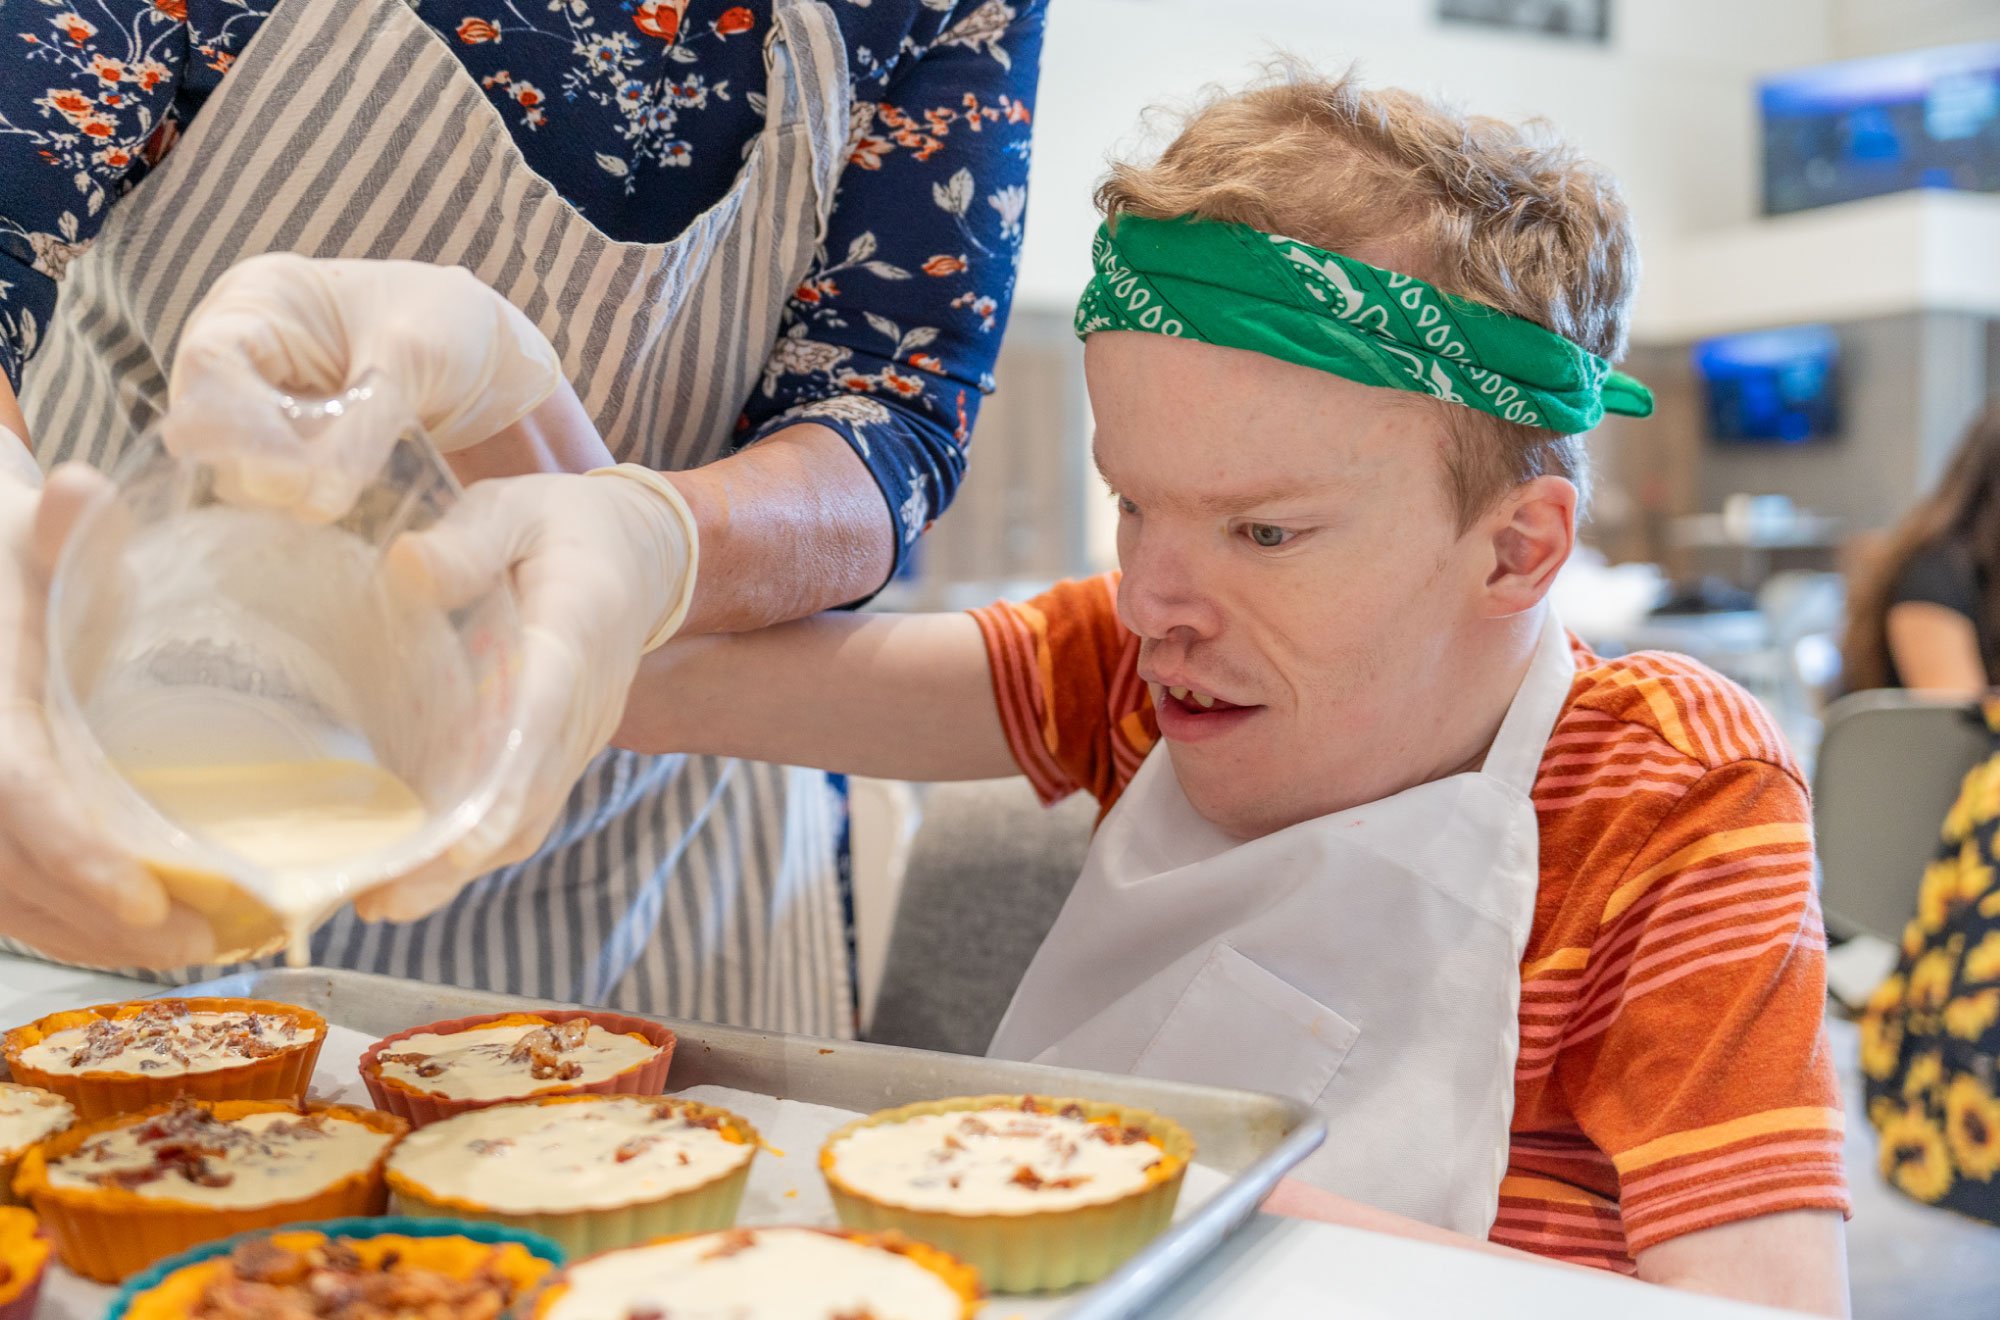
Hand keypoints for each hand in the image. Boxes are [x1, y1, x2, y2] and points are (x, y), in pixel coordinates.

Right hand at [0, 446, 214, 966]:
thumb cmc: (8, 561)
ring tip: (192, 950)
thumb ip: (62, 528)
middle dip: (103, 919)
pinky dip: (60, 924)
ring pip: (2, 898)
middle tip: (212, 941)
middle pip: (12, 871)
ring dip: (89, 936)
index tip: (147, 900)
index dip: (75, 852)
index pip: (16, 793)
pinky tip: (131, 938)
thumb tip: (82, 493)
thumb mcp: (31, 535)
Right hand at [166, 253, 561, 519]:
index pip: (210, 361)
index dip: (236, 424)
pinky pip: (268, 485)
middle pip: (203, 420)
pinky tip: (331, 520)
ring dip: (272, 495)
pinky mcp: (286, 449)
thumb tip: (311, 505)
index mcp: (260, 299)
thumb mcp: (414, 358)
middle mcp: (242, 351)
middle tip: (307, 501)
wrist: (490, 352)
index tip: (286, 478)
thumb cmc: (450, 324)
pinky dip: (295, 505)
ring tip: (328, 509)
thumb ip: (364, 423)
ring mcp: (259, 402)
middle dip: (250, 467)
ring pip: (228, 462)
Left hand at [353, 465, 698, 920]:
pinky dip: (472, 847)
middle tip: (382, 899)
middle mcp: (582, 704)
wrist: (643, 553)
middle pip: (529, 796)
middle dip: (460, 856)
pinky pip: (523, 809)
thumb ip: (467, 540)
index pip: (543, 721)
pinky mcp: (561, 752)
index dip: (505, 785)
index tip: (462, 843)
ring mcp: (577, 736)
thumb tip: (406, 569)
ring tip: (382, 900)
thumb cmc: (565, 528)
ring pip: (526, 817)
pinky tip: (412, 866)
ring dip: (461, 867)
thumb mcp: (515, 509)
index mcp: (573, 635)